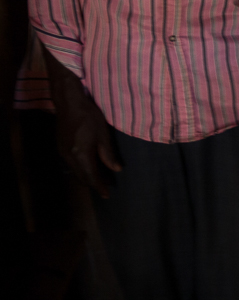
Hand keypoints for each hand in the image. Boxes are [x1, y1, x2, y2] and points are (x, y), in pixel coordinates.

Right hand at [51, 71, 121, 197]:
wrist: (68, 104)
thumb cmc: (89, 117)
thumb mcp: (103, 135)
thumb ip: (108, 154)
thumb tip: (117, 169)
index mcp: (81, 154)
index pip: (91, 176)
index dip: (99, 186)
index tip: (107, 195)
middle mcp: (69, 157)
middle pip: (82, 176)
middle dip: (94, 183)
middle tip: (106, 186)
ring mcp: (63, 152)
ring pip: (76, 170)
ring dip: (87, 175)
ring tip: (101, 177)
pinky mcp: (61, 147)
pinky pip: (72, 164)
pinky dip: (81, 168)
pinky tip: (90, 165)